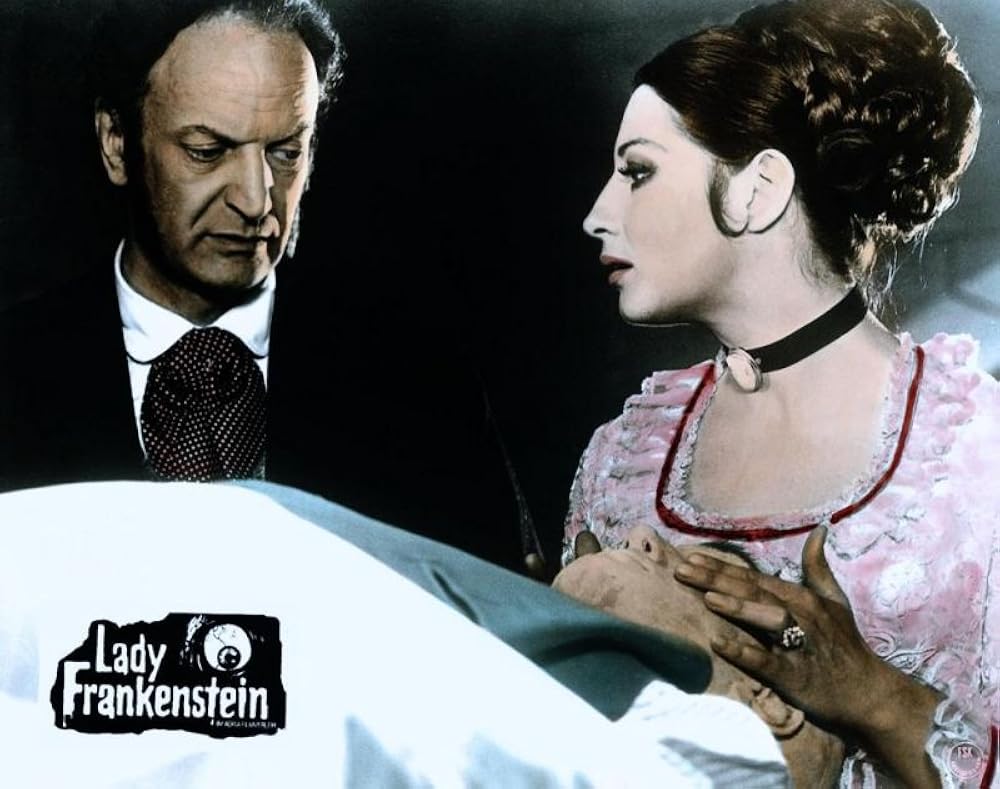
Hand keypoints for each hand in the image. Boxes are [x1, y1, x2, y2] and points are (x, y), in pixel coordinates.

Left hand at [673, 526, 886, 729]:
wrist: (868, 693)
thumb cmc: (844, 644)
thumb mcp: (834, 599)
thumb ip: (817, 566)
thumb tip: (819, 529)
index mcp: (801, 597)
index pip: (754, 578)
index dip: (722, 567)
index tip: (690, 557)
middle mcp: (800, 616)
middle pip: (753, 593)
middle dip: (716, 580)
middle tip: (681, 570)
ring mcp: (799, 646)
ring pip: (765, 620)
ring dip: (737, 608)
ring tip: (706, 597)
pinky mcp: (796, 676)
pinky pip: (767, 662)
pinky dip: (744, 653)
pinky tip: (719, 644)